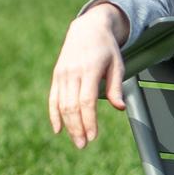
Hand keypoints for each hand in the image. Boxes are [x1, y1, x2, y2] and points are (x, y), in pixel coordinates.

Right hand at [48, 6, 126, 148]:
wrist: (87, 29)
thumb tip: (120, 108)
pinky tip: (58, 129)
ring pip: (62, 104)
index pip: (86, 101)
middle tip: (83, 145)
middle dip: (77, 127)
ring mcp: (62, 74)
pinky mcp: (57, 76)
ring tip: (76, 141)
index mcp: (89, 69)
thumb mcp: (117, 64)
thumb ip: (116, 87)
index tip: (93, 136)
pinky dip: (54, 115)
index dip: (89, 120)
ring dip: (68, 125)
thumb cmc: (106, 49)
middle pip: (72, 106)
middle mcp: (73, 72)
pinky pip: (53, 98)